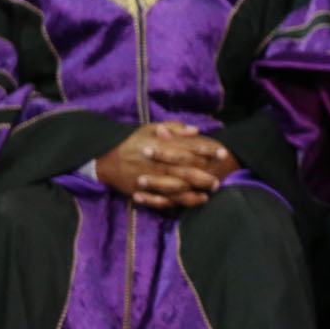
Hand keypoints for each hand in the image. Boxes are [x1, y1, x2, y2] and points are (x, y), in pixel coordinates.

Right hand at [95, 122, 226, 209]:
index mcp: (160, 146)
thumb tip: (195, 130)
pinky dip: (182, 200)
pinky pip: (166, 199)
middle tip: (220, 176)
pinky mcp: (146, 192)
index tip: (223, 152)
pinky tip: (197, 199)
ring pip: (177, 186)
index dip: (207, 150)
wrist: (107, 161)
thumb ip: (174, 128)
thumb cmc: (133, 142)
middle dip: (205, 173)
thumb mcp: (150, 128)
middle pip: (185, 169)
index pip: (187, 147)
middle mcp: (157, 163)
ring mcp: (151, 179)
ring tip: (212, 189)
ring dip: (197, 189)